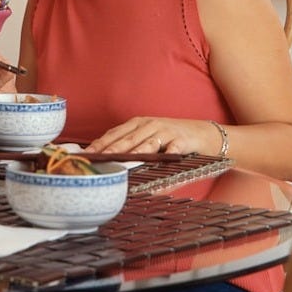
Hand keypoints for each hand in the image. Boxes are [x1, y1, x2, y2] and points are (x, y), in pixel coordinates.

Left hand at [84, 116, 221, 155]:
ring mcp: (166, 132)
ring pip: (146, 144)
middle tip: (97, 160)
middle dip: (110, 150)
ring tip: (120, 164)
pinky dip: (164, 160)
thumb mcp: (149, 138)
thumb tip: (108, 162)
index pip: (114, 133)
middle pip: (126, 139)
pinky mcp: (182, 141)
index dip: (99, 144)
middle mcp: (150, 125)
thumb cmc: (172, 139)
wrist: (205, 135)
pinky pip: (171, 152)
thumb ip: (131, 146)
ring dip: (133, 154)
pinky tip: (156, 167)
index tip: (86, 154)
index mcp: (138, 123)